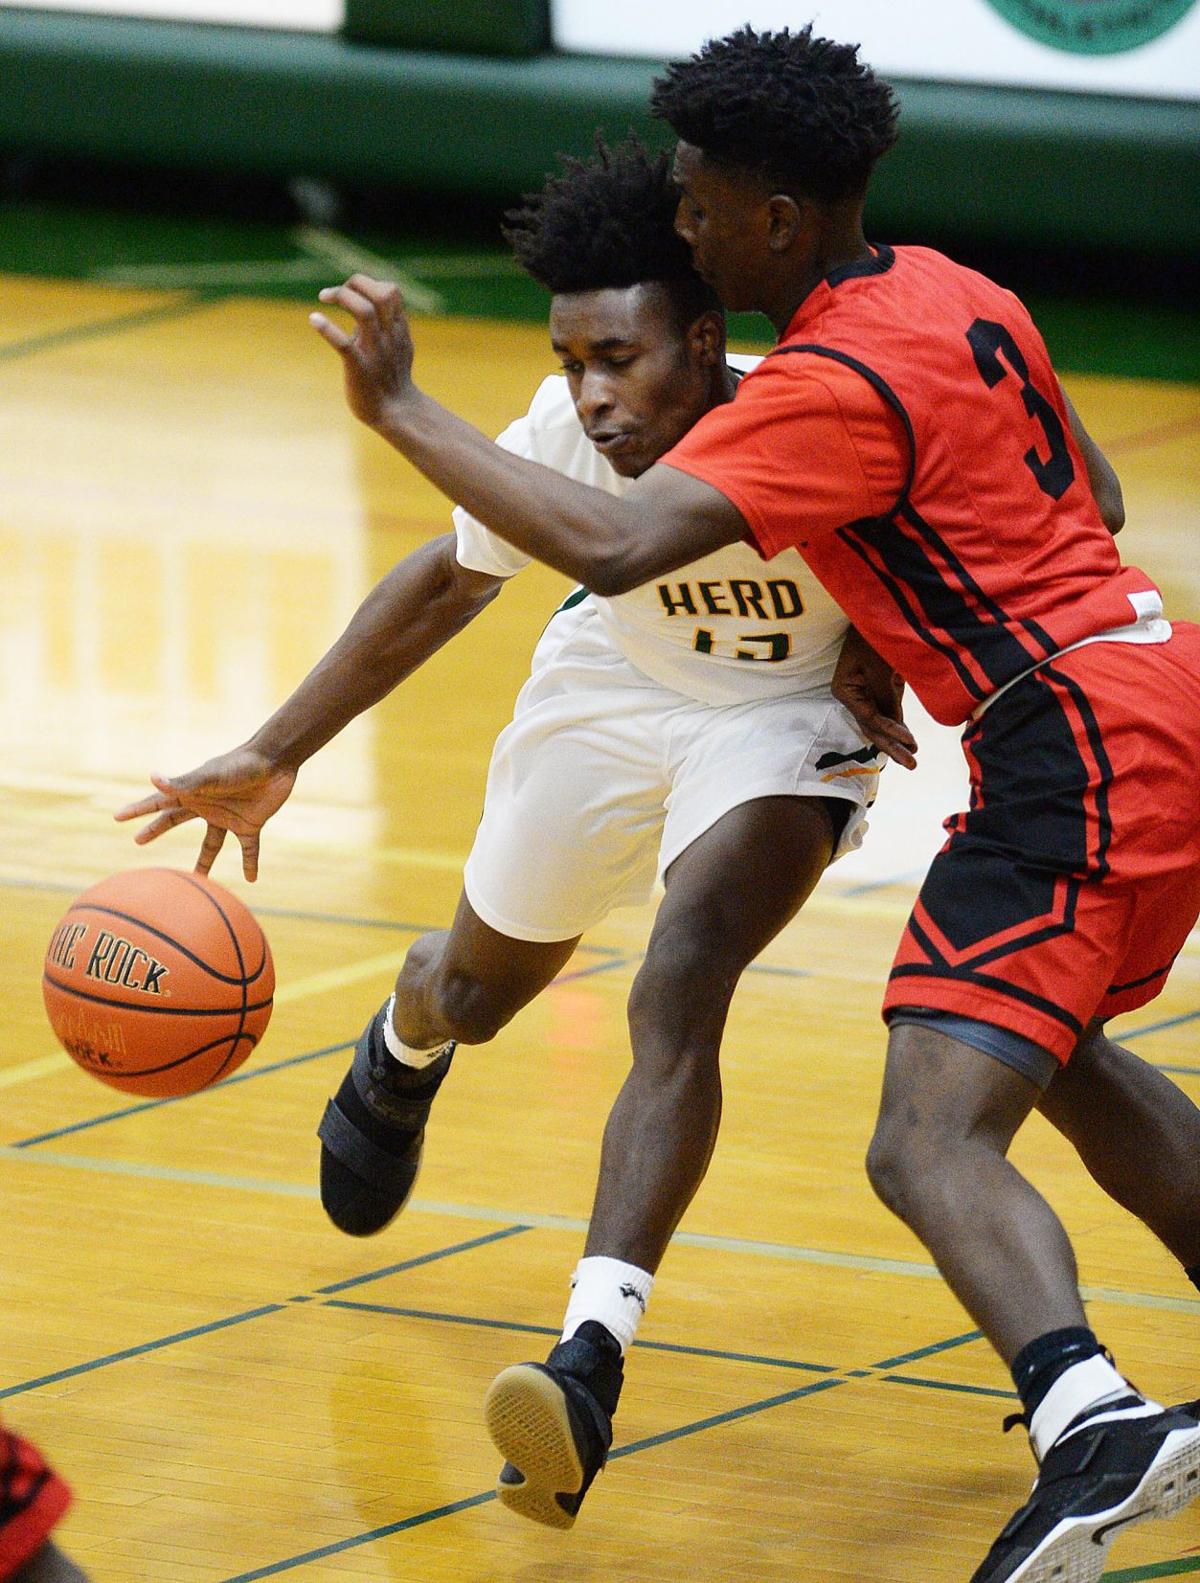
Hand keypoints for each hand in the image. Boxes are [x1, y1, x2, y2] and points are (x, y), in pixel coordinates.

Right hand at [114, 748, 297, 880]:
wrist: (275, 762)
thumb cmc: (240, 765)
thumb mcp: (210, 776)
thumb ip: (184, 783)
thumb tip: (152, 778)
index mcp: (193, 793)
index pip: (159, 803)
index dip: (138, 810)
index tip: (117, 816)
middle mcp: (207, 806)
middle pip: (176, 821)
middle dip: (156, 829)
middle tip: (138, 840)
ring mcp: (228, 817)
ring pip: (212, 845)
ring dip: (204, 862)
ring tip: (196, 879)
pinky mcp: (250, 824)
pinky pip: (249, 849)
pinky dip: (250, 863)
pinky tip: (251, 879)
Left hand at [309, 274, 415, 430]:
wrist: (398, 414)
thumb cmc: (391, 380)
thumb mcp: (395, 347)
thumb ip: (383, 327)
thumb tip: (361, 308)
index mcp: (397, 330)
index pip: (391, 291)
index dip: (368, 283)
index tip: (349, 292)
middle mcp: (389, 337)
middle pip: (380, 294)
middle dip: (355, 283)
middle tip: (333, 294)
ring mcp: (375, 352)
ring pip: (364, 312)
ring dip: (342, 296)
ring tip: (324, 297)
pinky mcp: (360, 369)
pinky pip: (344, 345)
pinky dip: (327, 328)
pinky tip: (314, 319)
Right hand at [832, 627, 917, 769]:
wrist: (876, 609)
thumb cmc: (874, 632)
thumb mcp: (880, 664)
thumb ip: (887, 694)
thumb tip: (897, 725)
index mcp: (845, 690)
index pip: (870, 717)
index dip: (890, 730)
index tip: (910, 741)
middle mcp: (852, 696)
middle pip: (872, 727)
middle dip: (892, 746)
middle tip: (912, 764)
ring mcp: (865, 694)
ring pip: (880, 724)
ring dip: (896, 741)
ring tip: (912, 759)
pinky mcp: (878, 689)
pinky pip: (888, 713)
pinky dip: (898, 726)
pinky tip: (908, 741)